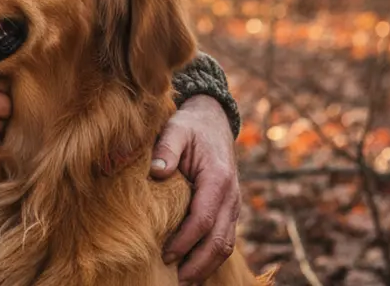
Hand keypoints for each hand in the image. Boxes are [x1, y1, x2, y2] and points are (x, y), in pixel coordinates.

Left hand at [150, 95, 239, 284]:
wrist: (213, 120)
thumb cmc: (190, 126)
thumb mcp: (176, 128)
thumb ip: (165, 148)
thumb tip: (156, 171)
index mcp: (218, 178)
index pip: (204, 219)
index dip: (185, 241)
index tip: (165, 255)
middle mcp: (231, 195)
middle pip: (219, 240)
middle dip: (198, 264)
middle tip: (176, 280)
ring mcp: (232, 204)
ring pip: (225, 244)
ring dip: (207, 266)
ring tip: (184, 281)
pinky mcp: (228, 208)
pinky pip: (224, 238)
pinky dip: (211, 256)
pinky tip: (194, 267)